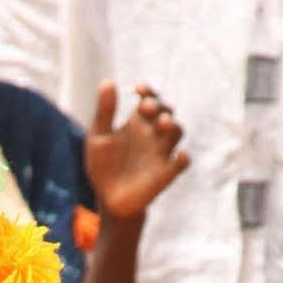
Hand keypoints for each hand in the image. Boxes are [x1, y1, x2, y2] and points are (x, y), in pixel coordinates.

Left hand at [85, 81, 189, 220]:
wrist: (109, 200)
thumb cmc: (103, 167)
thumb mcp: (98, 138)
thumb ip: (104, 112)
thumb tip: (107, 82)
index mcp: (138, 123)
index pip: (150, 99)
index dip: (148, 91)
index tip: (139, 89)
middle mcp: (153, 134)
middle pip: (166, 111)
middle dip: (159, 106)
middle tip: (145, 108)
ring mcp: (161, 152)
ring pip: (177, 131)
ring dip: (172, 126)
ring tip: (162, 124)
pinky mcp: (166, 173)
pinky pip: (182, 162)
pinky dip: (183, 158)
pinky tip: (179, 155)